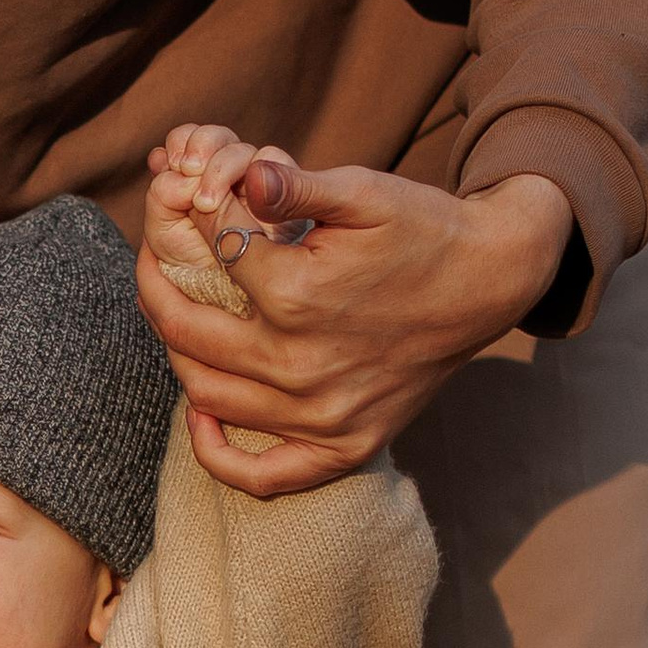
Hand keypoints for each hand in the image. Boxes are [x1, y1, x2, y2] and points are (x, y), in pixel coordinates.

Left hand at [136, 141, 576, 488]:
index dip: (187, 222)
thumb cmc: (422, 228)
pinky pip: (262, 476)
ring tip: (178, 316)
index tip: (188, 204)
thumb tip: (243, 172)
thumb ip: (295, 183)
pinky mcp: (345, 445)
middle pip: (185, 334)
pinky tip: (202, 415)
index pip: (208, 258)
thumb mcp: (364, 190)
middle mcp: (301, 366)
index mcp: (298, 296)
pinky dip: (218, 454)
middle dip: (158, 286)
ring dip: (178, 354)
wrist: (490, 280)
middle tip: (158, 259)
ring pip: (207, 395)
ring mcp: (322, 415)